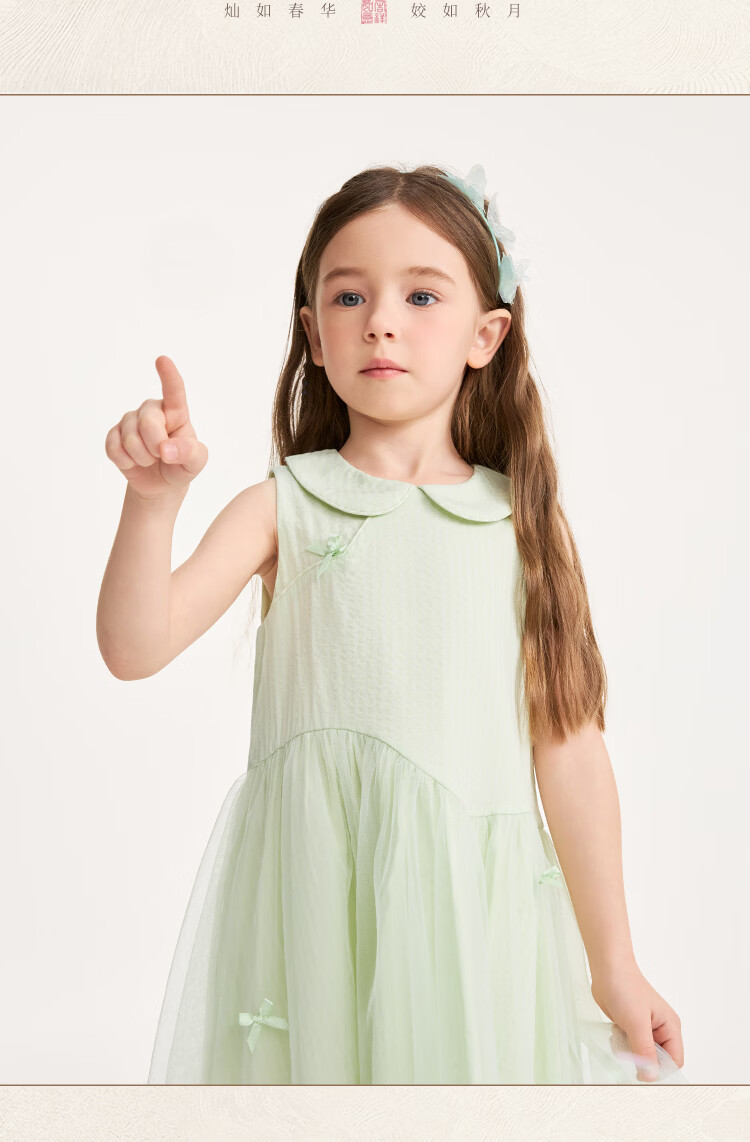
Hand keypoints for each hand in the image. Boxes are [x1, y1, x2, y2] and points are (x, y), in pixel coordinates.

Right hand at [105, 356, 208, 500]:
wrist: (160, 483)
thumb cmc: (181, 465)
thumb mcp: (195, 462)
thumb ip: (188, 453)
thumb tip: (165, 449)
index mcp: (176, 412)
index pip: (174, 391)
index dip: (168, 376)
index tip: (162, 360)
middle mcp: (152, 411)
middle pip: (148, 423)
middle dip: (155, 446)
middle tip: (163, 456)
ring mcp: (130, 421)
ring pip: (129, 439)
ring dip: (142, 457)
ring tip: (150, 459)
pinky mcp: (114, 435)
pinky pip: (113, 448)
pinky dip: (125, 461)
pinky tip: (133, 461)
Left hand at [591, 961, 682, 1081]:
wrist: (607, 968)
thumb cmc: (625, 987)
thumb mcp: (637, 1023)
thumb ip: (645, 1051)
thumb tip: (651, 1076)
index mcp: (670, 1027)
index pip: (674, 1061)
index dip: (660, 1070)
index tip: (642, 1072)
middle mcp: (660, 1029)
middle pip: (656, 1060)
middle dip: (641, 1059)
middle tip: (627, 1049)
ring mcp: (645, 1028)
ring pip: (641, 1055)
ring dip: (628, 1051)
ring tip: (619, 1036)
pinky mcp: (631, 1026)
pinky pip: (630, 1046)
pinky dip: (621, 1044)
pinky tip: (615, 1031)